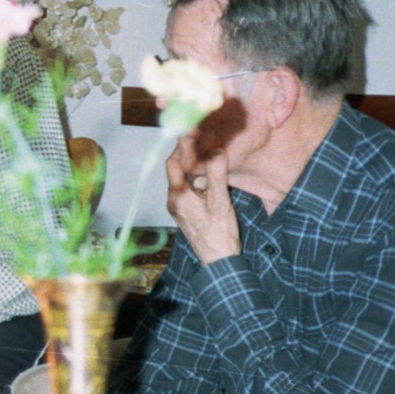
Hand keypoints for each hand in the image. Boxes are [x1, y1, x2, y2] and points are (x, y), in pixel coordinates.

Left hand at [165, 134, 240, 265]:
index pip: (174, 162)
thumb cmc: (219, 233)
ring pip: (182, 180)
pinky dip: (195, 180)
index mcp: (178, 195)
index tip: (193, 133)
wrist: (218, 260)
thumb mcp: (220, 201)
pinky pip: (186, 190)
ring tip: (208, 155)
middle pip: (176, 170)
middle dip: (188, 155)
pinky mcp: (185, 213)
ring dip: (193, 167)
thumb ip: (217, 175)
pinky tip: (209, 177)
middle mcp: (174, 200)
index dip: (182, 146)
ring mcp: (178, 207)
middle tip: (203, 141)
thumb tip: (216, 150)